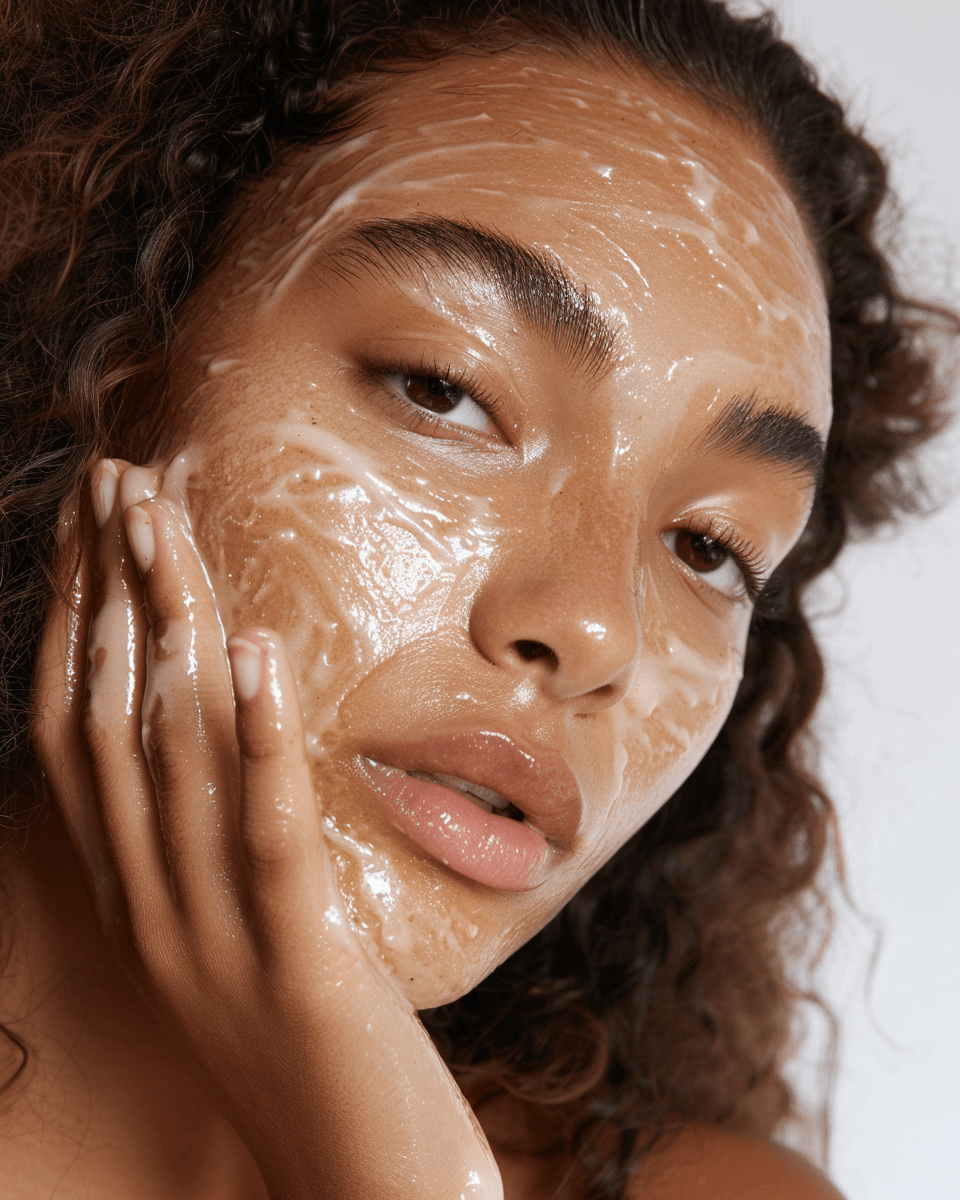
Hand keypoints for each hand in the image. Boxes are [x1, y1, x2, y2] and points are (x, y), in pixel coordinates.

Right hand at [33, 459, 501, 1199]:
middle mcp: (149, 907)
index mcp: (133, 896)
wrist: (356, 1175)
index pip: (80, 735)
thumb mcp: (238, 930)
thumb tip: (223, 730)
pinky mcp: (297, 958)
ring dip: (168, 631)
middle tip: (114, 482)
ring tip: (161, 524)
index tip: (94, 525)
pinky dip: (255, 736)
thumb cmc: (307, 1045)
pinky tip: (253, 651)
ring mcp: (212, 935)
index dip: (80, 620)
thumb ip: (213, 843)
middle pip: (112, 721)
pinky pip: (264, 831)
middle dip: (110, 592)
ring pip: (172, 759)